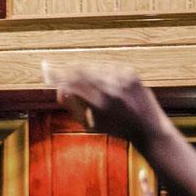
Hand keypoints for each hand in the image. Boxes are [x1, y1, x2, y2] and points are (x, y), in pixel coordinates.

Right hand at [44, 63, 167, 145]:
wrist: (149, 128)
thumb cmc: (116, 128)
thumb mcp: (91, 124)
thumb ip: (73, 107)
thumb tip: (59, 89)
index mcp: (98, 103)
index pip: (70, 82)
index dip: (56, 74)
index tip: (46, 68)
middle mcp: (110, 89)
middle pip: (80, 71)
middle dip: (67, 69)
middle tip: (56, 67)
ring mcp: (122, 79)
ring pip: (94, 67)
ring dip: (83, 70)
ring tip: (84, 81)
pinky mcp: (131, 73)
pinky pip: (108, 67)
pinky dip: (100, 71)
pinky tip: (102, 81)